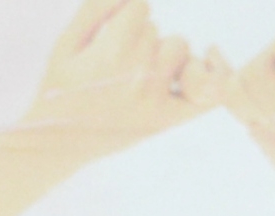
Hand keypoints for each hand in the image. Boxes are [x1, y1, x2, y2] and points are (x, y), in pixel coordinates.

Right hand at [12, 0, 223, 158]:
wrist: (59, 142)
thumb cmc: (59, 88)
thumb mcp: (66, 42)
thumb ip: (96, 8)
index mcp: (113, 52)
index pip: (141, 6)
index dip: (126, 16)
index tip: (111, 33)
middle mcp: (139, 75)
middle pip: (158, 29)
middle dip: (140, 37)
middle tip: (118, 62)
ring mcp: (157, 99)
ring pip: (179, 48)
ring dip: (164, 52)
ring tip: (141, 70)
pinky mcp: (168, 119)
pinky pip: (209, 92)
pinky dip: (215, 73)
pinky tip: (210, 57)